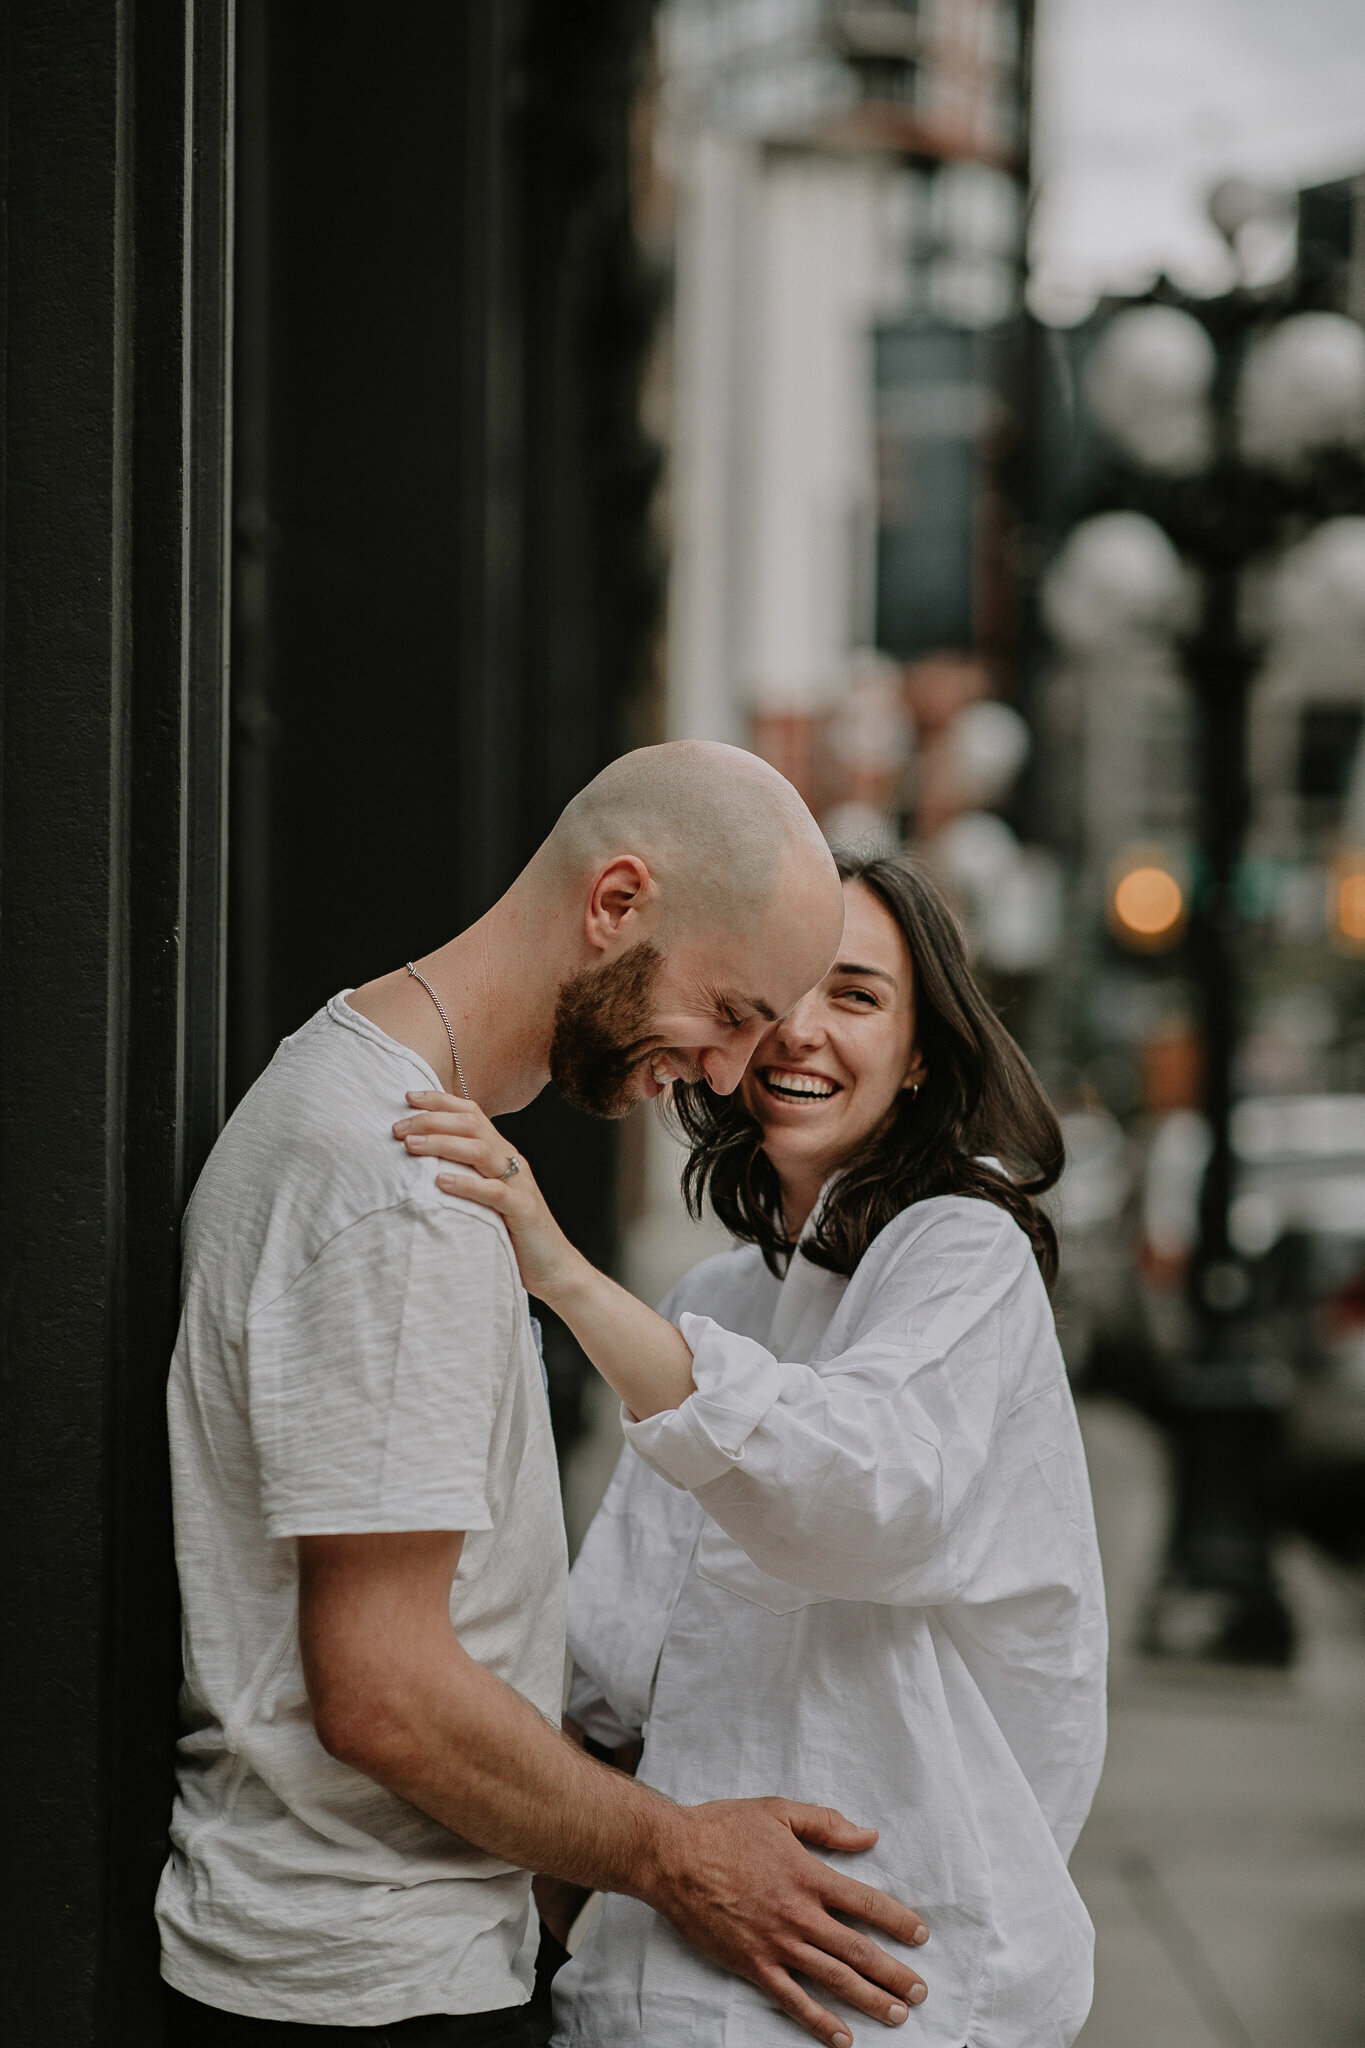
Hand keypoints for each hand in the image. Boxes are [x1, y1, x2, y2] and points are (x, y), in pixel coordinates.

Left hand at [393, 1092, 583, 1301]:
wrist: (554, 1266)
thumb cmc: (511, 1231)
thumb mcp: (484, 1195)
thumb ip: (463, 1173)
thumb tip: (420, 1161)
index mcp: (501, 1153)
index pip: (471, 1113)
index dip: (440, 1100)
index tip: (407, 1098)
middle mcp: (511, 1161)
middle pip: (472, 1124)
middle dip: (432, 1120)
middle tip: (398, 1129)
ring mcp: (519, 1184)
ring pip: (481, 1150)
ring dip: (442, 1144)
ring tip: (411, 1146)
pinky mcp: (522, 1211)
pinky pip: (495, 1191)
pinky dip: (467, 1184)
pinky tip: (441, 1182)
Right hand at [647, 1799, 927, 2046]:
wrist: (673, 1856)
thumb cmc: (724, 1828)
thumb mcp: (778, 1811)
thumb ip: (825, 1824)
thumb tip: (868, 1835)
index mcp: (809, 1875)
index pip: (867, 1904)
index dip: (898, 1922)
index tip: (921, 1936)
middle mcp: (799, 1915)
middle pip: (858, 1951)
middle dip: (894, 1973)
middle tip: (920, 1992)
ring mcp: (776, 1944)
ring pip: (833, 1979)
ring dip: (869, 1999)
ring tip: (898, 2015)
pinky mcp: (753, 1965)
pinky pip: (793, 2000)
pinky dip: (819, 2021)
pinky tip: (843, 2037)